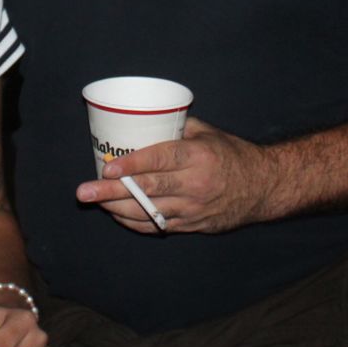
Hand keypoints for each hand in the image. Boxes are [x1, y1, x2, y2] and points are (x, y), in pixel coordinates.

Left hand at [74, 117, 271, 233]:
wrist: (263, 188)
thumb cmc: (233, 155)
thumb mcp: (208, 133)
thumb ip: (177, 128)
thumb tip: (143, 119)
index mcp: (198, 157)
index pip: (160, 160)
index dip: (131, 165)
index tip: (107, 168)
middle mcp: (194, 185)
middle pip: (147, 190)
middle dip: (111, 192)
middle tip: (84, 192)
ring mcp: (192, 209)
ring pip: (148, 212)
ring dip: (117, 209)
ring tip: (96, 201)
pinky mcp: (192, 225)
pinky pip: (158, 227)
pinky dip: (135, 222)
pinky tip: (118, 215)